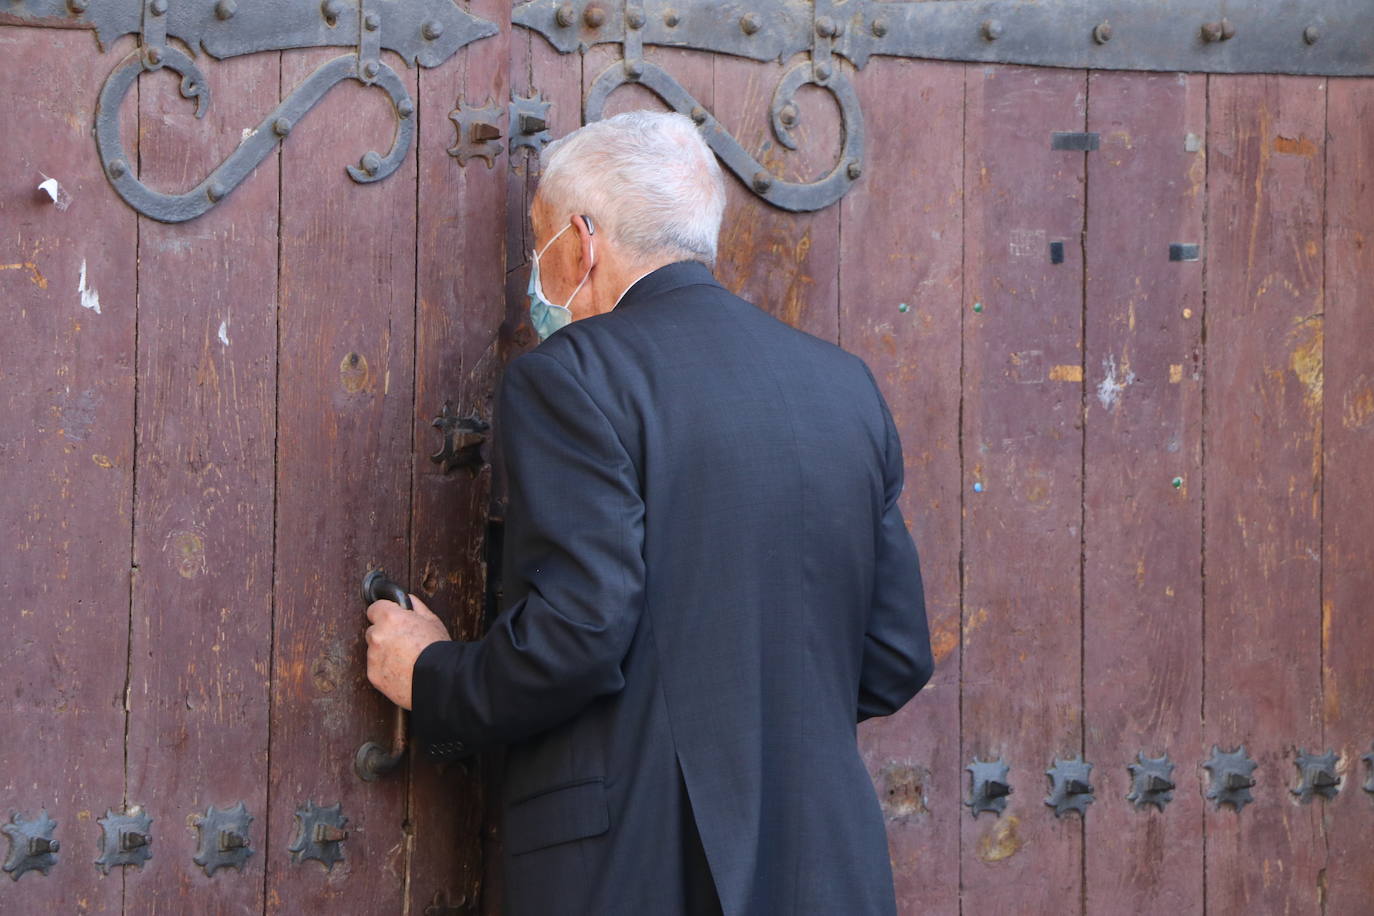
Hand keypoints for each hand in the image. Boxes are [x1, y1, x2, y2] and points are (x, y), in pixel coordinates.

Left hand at [364, 593, 451, 709]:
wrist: (439, 680)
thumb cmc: (438, 648)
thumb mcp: (432, 620)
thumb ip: (416, 607)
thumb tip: (408, 601)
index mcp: (390, 618)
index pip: (374, 608)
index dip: (385, 613)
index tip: (392, 619)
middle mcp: (377, 635)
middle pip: (373, 631)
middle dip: (385, 634)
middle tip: (404, 642)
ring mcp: (373, 657)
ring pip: (374, 650)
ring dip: (385, 652)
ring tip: (406, 659)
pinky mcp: (373, 675)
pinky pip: (376, 668)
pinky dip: (385, 669)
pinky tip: (403, 671)